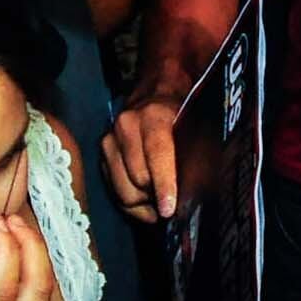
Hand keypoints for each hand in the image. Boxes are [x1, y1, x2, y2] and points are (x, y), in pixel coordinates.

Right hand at [103, 90, 183, 222]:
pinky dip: (132, 204)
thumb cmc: (183, 113)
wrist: (158, 92)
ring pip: (124, 191)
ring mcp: (110, 139)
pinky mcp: (103, 154)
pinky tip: (147, 204)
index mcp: (153, 115)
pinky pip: (114, 191)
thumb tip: (195, 194)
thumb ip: (197, 156)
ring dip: (144, 204)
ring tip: (160, 204)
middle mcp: (126, 125)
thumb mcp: (196, 125)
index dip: (163, 185)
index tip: (169, 209)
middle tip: (173, 205)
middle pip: (138, 179)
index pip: (157, 154)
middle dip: (156, 197)